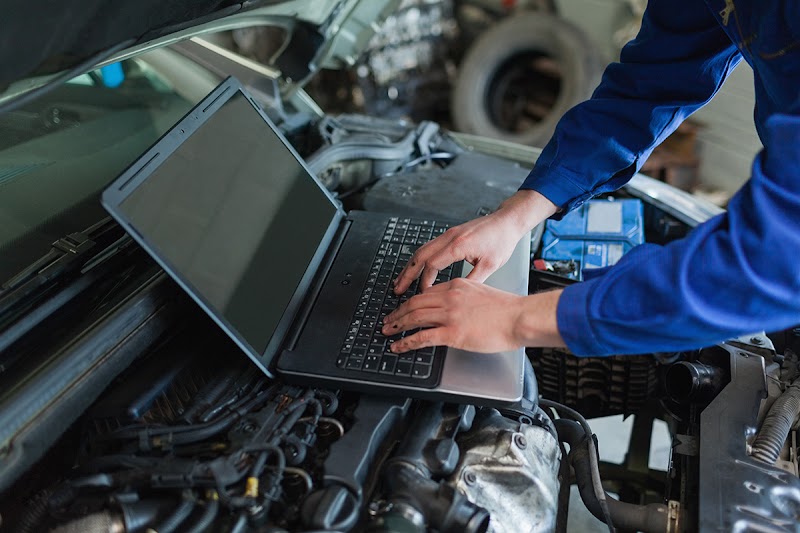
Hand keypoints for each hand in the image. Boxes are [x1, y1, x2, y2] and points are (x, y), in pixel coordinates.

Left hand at [381, 278, 565, 352]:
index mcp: (457, 286)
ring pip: (414, 317)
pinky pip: (421, 337)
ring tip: (387, 331)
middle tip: (388, 319)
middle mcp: (449, 297)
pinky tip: (398, 346)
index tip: (404, 307)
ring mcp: (449, 315)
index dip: (411, 301)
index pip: (426, 292)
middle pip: (414, 302)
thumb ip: (465, 297)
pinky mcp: (452, 333)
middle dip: (398, 312)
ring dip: (397, 324)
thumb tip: (456, 308)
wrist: (518, 317)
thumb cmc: (507, 309)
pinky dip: (405, 342)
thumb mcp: (481, 292)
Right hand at [393, 190, 556, 293]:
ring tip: (401, 280)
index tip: (423, 294)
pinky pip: (429, 247)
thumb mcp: (490, 265)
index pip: (432, 265)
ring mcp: (448, 235)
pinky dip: (420, 259)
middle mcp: (449, 238)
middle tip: (397, 289)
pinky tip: (416, 268)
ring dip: (410, 266)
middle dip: (407, 274)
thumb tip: (456, 296)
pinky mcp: (450, 235)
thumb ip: (472, 280)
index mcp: (458, 245)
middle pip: (419, 256)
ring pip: (421, 250)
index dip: (425, 281)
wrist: (507, 221)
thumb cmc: (501, 240)